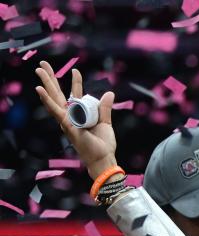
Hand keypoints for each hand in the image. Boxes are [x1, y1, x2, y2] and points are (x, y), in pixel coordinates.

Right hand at [35, 61, 117, 179]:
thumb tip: (109, 93)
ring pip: (54, 98)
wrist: (103, 158)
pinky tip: (39, 89)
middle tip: (43, 64)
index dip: (75, 82)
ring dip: (46, 83)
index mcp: (78, 114)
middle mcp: (70, 116)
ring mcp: (66, 120)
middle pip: (58, 94)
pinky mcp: (66, 125)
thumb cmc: (102, 144)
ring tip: (39, 69)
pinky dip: (47, 100)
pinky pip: (55, 110)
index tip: (76, 71)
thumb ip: (105, 108)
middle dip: (51, 79)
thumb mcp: (105, 122)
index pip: (74, 95)